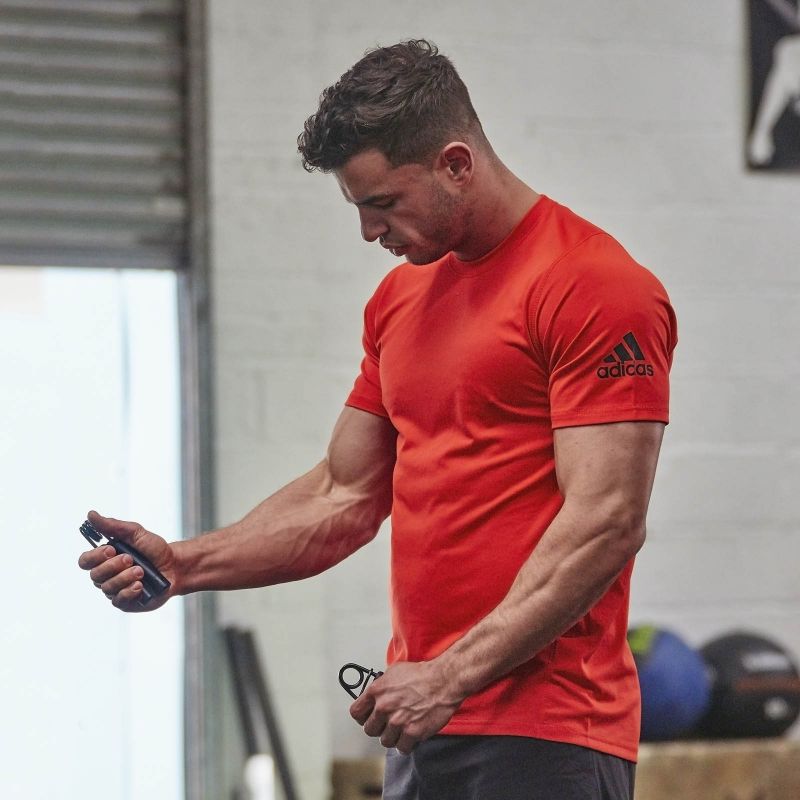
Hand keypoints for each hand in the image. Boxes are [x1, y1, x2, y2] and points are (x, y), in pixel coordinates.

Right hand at [77, 510, 175, 611]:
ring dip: (125, 577)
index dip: (95, 557)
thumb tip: (90, 514)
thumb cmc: (154, 549)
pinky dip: (129, 591)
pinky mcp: (126, 602)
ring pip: (108, 588)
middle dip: (114, 566)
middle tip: (131, 559)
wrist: (175, 565)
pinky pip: (119, 600)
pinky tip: (140, 585)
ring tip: (141, 571)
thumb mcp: (135, 533)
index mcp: (105, 559)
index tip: (111, 550)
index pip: (85, 561)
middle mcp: (107, 576)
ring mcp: (115, 590)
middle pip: (95, 575)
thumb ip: (112, 526)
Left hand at [349, 660, 463, 753]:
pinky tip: (411, 735)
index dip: (362, 717)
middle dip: (378, 728)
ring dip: (393, 737)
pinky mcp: (412, 732)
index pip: (356, 712)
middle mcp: (384, 707)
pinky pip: (402, 748)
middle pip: (369, 730)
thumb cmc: (422, 674)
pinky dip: (406, 744)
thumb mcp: (394, 671)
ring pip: (385, 741)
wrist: (443, 680)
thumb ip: (381, 686)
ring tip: (402, 729)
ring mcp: (397, 721)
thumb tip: (374, 696)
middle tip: (387, 724)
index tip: (368, 718)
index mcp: (377, 691)